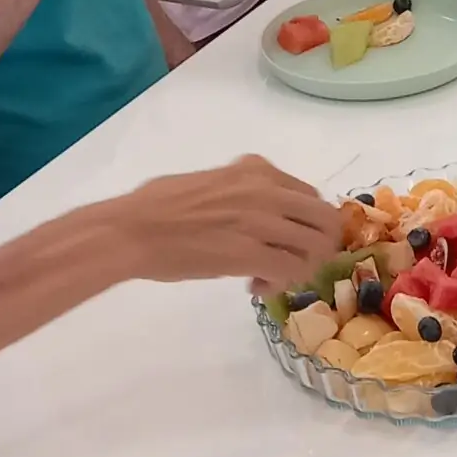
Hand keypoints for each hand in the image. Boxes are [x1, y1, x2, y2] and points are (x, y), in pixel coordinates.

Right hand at [95, 156, 347, 293]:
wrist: (131, 230)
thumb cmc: (157, 205)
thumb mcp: (212, 179)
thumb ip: (242, 186)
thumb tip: (254, 201)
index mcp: (258, 170)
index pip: (311, 196)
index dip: (307, 223)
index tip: (288, 240)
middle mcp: (268, 191)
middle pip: (326, 221)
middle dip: (317, 246)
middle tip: (294, 263)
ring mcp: (262, 222)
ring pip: (315, 248)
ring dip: (300, 267)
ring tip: (271, 277)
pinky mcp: (250, 254)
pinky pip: (290, 271)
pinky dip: (280, 284)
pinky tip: (255, 286)